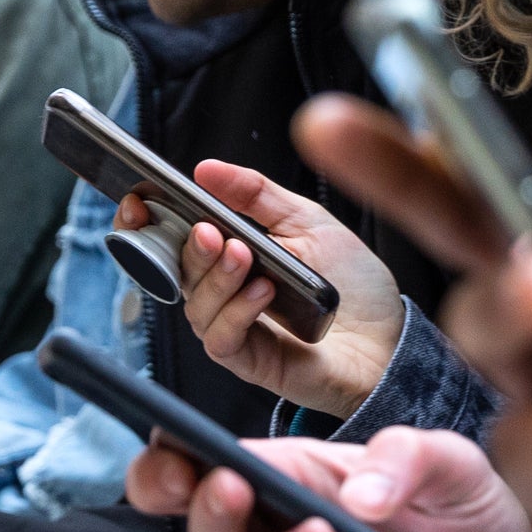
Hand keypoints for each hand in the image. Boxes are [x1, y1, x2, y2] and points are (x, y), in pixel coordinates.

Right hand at [123, 163, 403, 415]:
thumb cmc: (353, 286)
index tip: (139, 201)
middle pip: (176, 269)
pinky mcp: (249, 360)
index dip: (144, 221)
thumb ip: (257, 194)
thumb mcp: (308, 221)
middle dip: (189, 246)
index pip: (169, 238)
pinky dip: (237, 311)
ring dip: (217, 276)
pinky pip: (222, 338)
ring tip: (243, 255)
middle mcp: (222, 292)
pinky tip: (262, 292)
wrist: (392, 340)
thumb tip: (207, 170)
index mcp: (227, 255)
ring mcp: (233, 327)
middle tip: (210, 230)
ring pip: (196, 303)